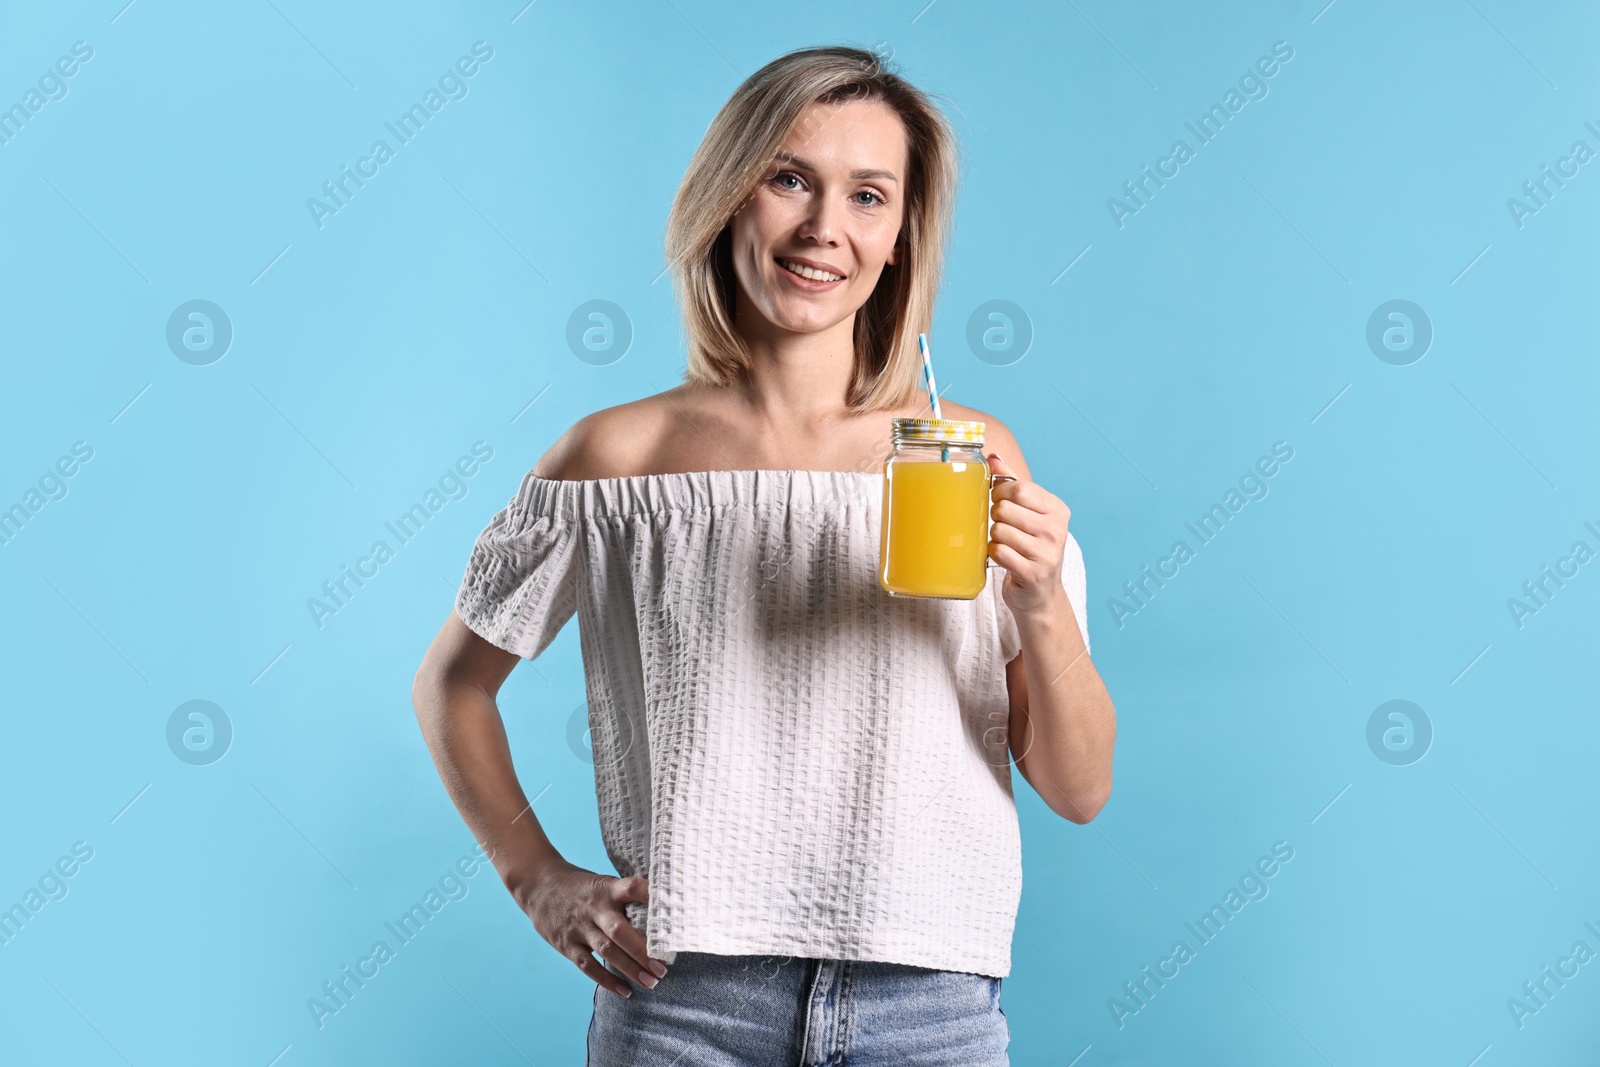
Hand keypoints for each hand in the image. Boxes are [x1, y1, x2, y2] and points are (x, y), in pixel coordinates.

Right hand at [515, 859, 668, 997]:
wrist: (538, 884)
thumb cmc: (582, 886)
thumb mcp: (604, 883)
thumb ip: (626, 898)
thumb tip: (662, 913)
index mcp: (607, 888)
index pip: (633, 888)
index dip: (652, 896)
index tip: (673, 909)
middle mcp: (595, 908)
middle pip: (620, 931)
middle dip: (643, 951)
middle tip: (663, 968)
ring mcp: (580, 927)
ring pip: (607, 951)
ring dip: (630, 969)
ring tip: (651, 982)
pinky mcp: (567, 944)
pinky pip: (588, 966)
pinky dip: (606, 980)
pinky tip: (625, 990)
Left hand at [986, 452, 1071, 617]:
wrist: (1040, 594)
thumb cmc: (1030, 548)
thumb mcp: (1028, 513)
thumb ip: (1012, 483)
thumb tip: (993, 457)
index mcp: (1058, 510)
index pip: (1019, 488)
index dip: (999, 493)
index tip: (998, 501)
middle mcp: (1057, 529)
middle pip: (1005, 508)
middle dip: (995, 516)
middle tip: (1002, 526)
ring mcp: (1047, 553)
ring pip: (999, 530)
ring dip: (993, 537)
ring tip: (1004, 544)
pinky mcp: (1033, 573)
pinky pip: (998, 552)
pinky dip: (993, 554)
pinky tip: (1003, 558)